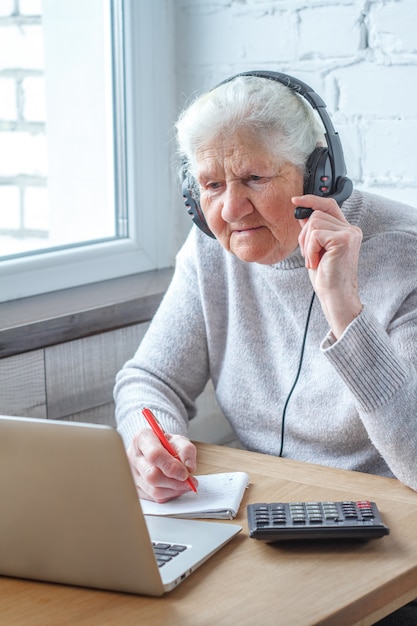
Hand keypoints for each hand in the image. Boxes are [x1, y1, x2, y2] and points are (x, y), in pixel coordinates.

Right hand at [127, 428, 197, 501]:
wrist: (157, 448)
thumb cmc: (166, 443)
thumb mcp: (179, 440)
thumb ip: (186, 450)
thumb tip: (189, 467)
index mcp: (142, 438)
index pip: (154, 455)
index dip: (171, 466)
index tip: (185, 473)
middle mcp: (133, 457)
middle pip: (152, 476)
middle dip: (174, 481)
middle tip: (189, 481)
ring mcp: (132, 474)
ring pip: (154, 490)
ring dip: (174, 490)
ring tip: (185, 484)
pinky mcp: (136, 488)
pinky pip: (154, 497)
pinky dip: (169, 494)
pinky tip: (176, 487)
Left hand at [293, 194, 362, 337]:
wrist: (335, 296)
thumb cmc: (326, 277)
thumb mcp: (315, 250)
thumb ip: (312, 231)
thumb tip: (302, 214)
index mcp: (346, 230)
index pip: (329, 205)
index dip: (312, 200)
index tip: (295, 200)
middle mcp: (351, 229)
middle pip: (316, 214)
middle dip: (304, 235)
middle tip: (310, 256)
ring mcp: (350, 233)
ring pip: (314, 223)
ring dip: (307, 244)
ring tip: (314, 260)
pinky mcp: (344, 240)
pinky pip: (315, 235)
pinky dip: (309, 250)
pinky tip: (316, 262)